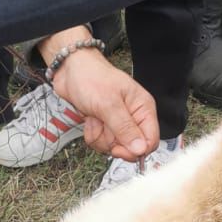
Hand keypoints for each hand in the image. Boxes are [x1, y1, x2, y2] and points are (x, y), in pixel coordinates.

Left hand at [49, 43, 158, 159]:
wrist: (70, 70)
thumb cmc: (92, 78)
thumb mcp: (109, 104)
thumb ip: (125, 129)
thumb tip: (140, 149)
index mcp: (143, 108)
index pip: (150, 140)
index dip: (136, 150)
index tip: (118, 148)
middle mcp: (133, 116)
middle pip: (131, 147)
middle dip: (113, 141)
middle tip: (104, 125)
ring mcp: (118, 122)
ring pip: (114, 146)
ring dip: (100, 136)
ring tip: (96, 117)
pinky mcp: (105, 125)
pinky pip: (101, 142)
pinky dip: (92, 134)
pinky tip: (91, 119)